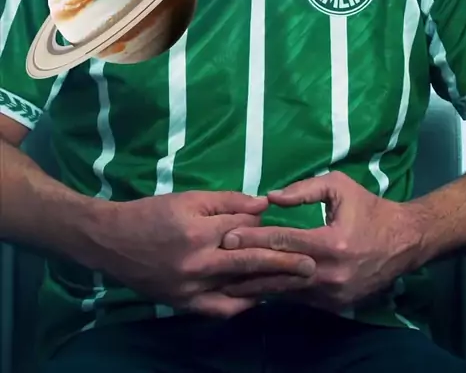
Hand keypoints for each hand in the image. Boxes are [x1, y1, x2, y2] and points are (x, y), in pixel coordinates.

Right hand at [85, 190, 315, 316]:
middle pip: (250, 261)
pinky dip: (241, 304)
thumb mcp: (187, 198)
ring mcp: (192, 287)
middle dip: (283, 263)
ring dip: (269, 285)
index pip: (244, 228)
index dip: (263, 225)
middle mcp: (198, 261)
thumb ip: (225, 202)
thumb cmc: (151, 213)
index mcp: (198, 229)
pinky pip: (220, 308)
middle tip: (311, 265)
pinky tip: (259, 298)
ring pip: (239, 287)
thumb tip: (261, 205)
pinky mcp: (184, 304)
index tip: (283, 226)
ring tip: (295, 284)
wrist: (112, 241)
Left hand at [220, 172, 421, 310]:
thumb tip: (271, 197)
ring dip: (257, 285)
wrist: (404, 242)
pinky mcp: (336, 306)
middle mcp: (331, 274)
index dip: (253, 237)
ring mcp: (334, 294)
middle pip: (279, 272)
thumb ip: (304, 189)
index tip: (227, 236)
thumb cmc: (369, 208)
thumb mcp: (339, 186)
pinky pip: (301, 299)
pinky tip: (256, 289)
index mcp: (331, 242)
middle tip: (218, 262)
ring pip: (287, 291)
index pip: (283, 241)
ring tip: (227, 280)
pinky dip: (279, 292)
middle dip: (246, 266)